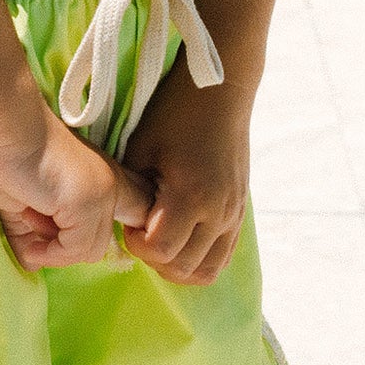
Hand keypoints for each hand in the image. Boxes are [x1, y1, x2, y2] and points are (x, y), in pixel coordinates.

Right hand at [0, 108, 148, 270]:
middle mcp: (112, 185)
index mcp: (103, 177)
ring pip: (89, 250)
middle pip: (100, 242)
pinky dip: (50, 253)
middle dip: (66, 245)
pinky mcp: (88, 203)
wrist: (3, 125)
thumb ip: (34, 233)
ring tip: (29, 221)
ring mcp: (103, 194)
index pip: (137, 210)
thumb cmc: (8, 152)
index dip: (118, 231)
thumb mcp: (23, 202)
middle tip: (35, 225)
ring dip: (55, 249)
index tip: (76, 235)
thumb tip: (32, 264)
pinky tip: (31, 238)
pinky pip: (74, 249)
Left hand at [117, 74, 249, 284]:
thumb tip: (123, 223)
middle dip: (154, 258)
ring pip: (207, 272)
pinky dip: (199, 258)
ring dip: (178, 265)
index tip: (128, 219)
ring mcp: (234, 215)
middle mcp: (219, 213)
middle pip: (182, 268)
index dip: (136, 243)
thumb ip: (133, 194)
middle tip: (140, 230)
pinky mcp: (240, 213)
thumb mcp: (141, 149)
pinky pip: (223, 256)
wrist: (221, 92)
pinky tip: (181, 237)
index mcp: (191, 196)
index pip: (160, 251)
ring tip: (161, 238)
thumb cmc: (174, 114)